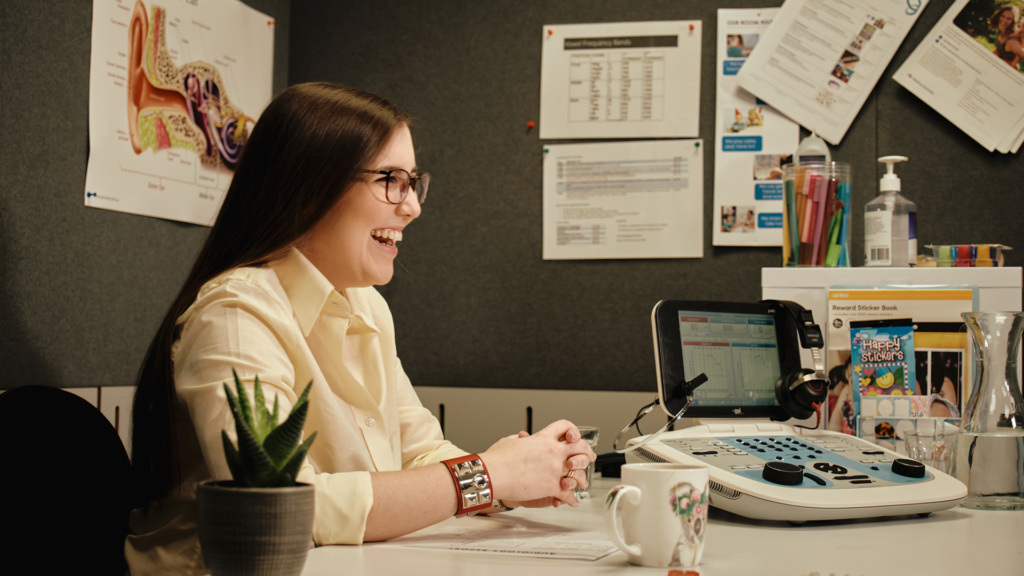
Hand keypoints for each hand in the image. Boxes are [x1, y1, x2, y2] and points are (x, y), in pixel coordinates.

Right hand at [480, 420, 595, 508]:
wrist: (493, 474)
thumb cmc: (496, 459)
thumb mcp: (508, 441)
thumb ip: (518, 439)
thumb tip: (519, 438)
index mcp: (542, 438)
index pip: (564, 426)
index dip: (572, 430)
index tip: (573, 437)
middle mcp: (552, 451)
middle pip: (579, 447)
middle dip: (586, 452)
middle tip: (589, 457)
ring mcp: (554, 469)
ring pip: (579, 471)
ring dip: (582, 478)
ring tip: (582, 484)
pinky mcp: (551, 486)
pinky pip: (568, 493)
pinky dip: (572, 499)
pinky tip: (573, 502)